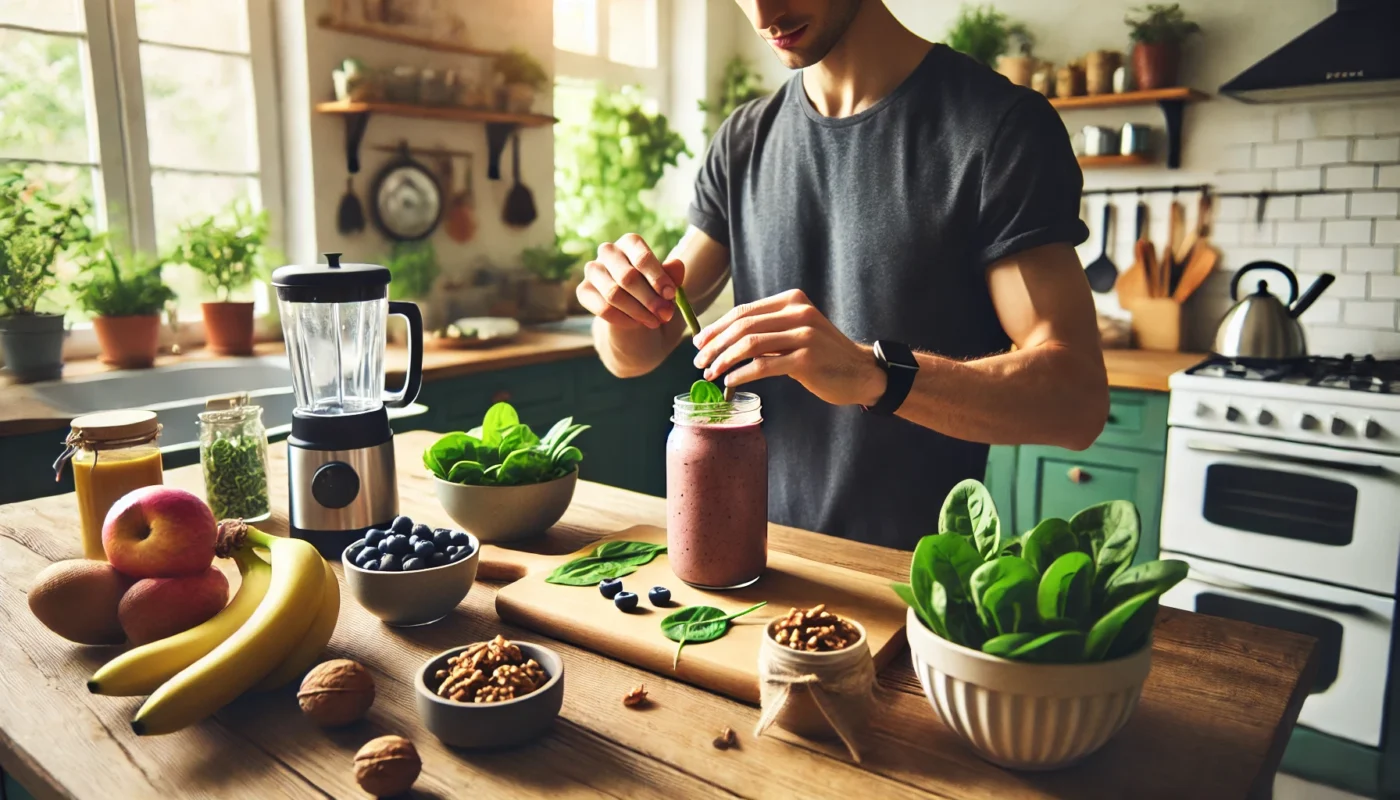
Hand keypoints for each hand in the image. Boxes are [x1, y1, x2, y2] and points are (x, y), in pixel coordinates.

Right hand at [576, 233, 684, 329]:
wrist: (633, 316)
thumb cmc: (652, 292)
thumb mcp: (666, 286)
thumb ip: (672, 276)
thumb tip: (676, 264)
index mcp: (630, 243)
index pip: (642, 257)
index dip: (658, 278)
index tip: (671, 295)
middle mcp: (608, 251)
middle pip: (627, 277)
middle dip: (649, 299)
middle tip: (665, 314)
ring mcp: (593, 270)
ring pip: (614, 293)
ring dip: (637, 311)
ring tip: (654, 321)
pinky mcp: (583, 290)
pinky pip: (602, 308)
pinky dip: (623, 319)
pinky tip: (636, 323)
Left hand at [692, 289, 887, 406]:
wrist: (860, 372)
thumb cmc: (822, 355)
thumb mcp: (795, 333)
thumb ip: (766, 332)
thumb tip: (721, 341)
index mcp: (792, 300)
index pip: (744, 311)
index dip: (716, 327)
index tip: (698, 343)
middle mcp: (798, 312)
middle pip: (743, 326)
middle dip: (715, 345)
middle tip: (698, 362)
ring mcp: (804, 335)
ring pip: (749, 344)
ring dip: (724, 360)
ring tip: (710, 373)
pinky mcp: (806, 359)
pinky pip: (763, 366)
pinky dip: (741, 374)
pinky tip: (730, 382)